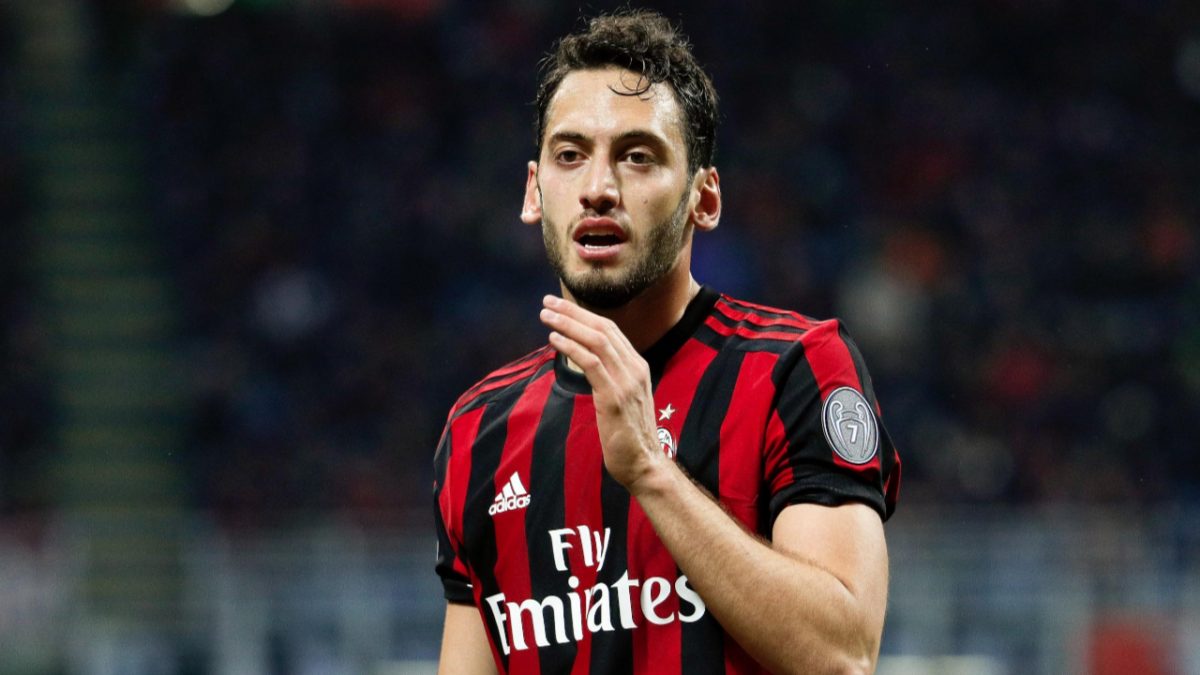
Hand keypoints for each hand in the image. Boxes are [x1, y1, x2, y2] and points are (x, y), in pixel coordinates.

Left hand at [539, 295, 664, 489]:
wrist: (645, 464)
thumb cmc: (628, 436)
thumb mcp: (622, 399)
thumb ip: (608, 378)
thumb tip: (584, 363)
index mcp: (637, 366)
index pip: (610, 330)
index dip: (584, 314)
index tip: (560, 305)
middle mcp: (635, 368)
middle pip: (603, 328)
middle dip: (573, 312)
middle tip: (548, 302)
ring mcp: (627, 382)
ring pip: (596, 340)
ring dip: (568, 324)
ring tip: (546, 316)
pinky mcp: (615, 397)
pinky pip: (591, 363)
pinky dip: (571, 347)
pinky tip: (554, 340)